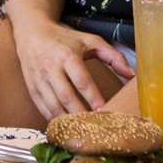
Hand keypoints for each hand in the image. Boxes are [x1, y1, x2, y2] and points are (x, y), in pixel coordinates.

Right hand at [11, 15, 134, 118]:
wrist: (31, 32)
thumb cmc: (64, 39)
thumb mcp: (89, 41)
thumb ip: (113, 56)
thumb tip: (131, 75)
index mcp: (67, 55)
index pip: (82, 81)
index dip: (94, 98)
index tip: (105, 111)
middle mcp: (50, 67)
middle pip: (66, 97)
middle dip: (81, 114)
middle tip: (95, 126)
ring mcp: (39, 79)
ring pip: (53, 105)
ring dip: (68, 120)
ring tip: (82, 130)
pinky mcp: (31, 87)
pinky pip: (43, 108)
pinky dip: (54, 119)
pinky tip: (66, 126)